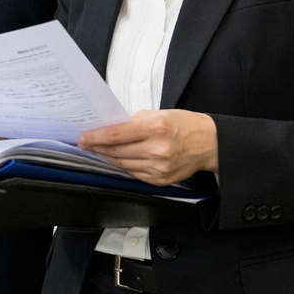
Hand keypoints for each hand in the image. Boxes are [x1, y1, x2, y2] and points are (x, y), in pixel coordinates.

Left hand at [79, 109, 218, 185]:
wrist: (209, 143)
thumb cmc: (185, 125)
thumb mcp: (158, 113)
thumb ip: (133, 121)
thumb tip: (110, 127)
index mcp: (155, 128)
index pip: (115, 135)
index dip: (95, 137)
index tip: (84, 137)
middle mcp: (157, 149)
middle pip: (116, 152)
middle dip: (96, 148)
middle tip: (85, 143)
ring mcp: (160, 167)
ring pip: (122, 164)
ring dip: (107, 157)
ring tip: (98, 150)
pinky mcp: (161, 179)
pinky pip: (134, 173)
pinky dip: (123, 166)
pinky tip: (116, 159)